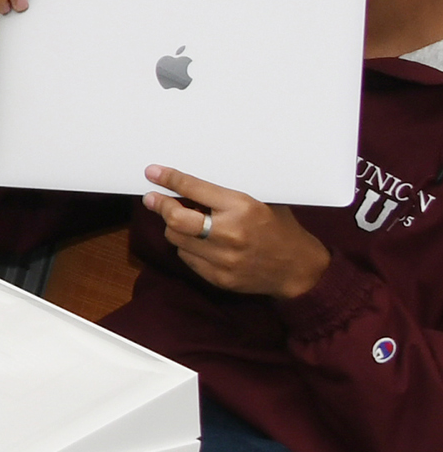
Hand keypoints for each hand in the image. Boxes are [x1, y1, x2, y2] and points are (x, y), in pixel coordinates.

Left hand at [142, 166, 332, 301]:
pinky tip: (199, 242)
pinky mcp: (219, 278)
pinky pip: (187, 258)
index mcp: (242, 208)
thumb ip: (226, 195)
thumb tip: (187, 185)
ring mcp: (224, 259)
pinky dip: (187, 247)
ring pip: (177, 239)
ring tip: (185, 221)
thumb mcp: (261, 201)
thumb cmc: (280, 229)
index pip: (194, 189)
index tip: (152, 173)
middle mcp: (230, 233)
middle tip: (153, 199)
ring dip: (174, 227)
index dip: (169, 179)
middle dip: (161, 206)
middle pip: (176, 219)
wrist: (299, 270)